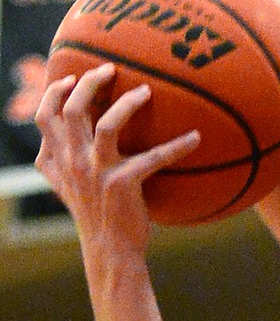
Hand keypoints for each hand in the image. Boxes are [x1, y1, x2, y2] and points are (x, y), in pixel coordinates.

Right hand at [34, 64, 198, 252]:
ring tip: (146, 91)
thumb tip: (54, 139)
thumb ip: (57, 162)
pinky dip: (177, 146)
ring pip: (108, 124)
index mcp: (58, 161)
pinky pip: (154, 157)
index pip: (44, 117)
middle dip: (90, 83)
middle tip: (110, 69)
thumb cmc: (94, 216)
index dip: (53, 92)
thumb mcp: (66, 188)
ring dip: (128, 103)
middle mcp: (74, 162)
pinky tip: (195, 138)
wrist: (110, 251)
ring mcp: (98, 172)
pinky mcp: (123, 184)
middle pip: (74, 110)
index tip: (69, 77)